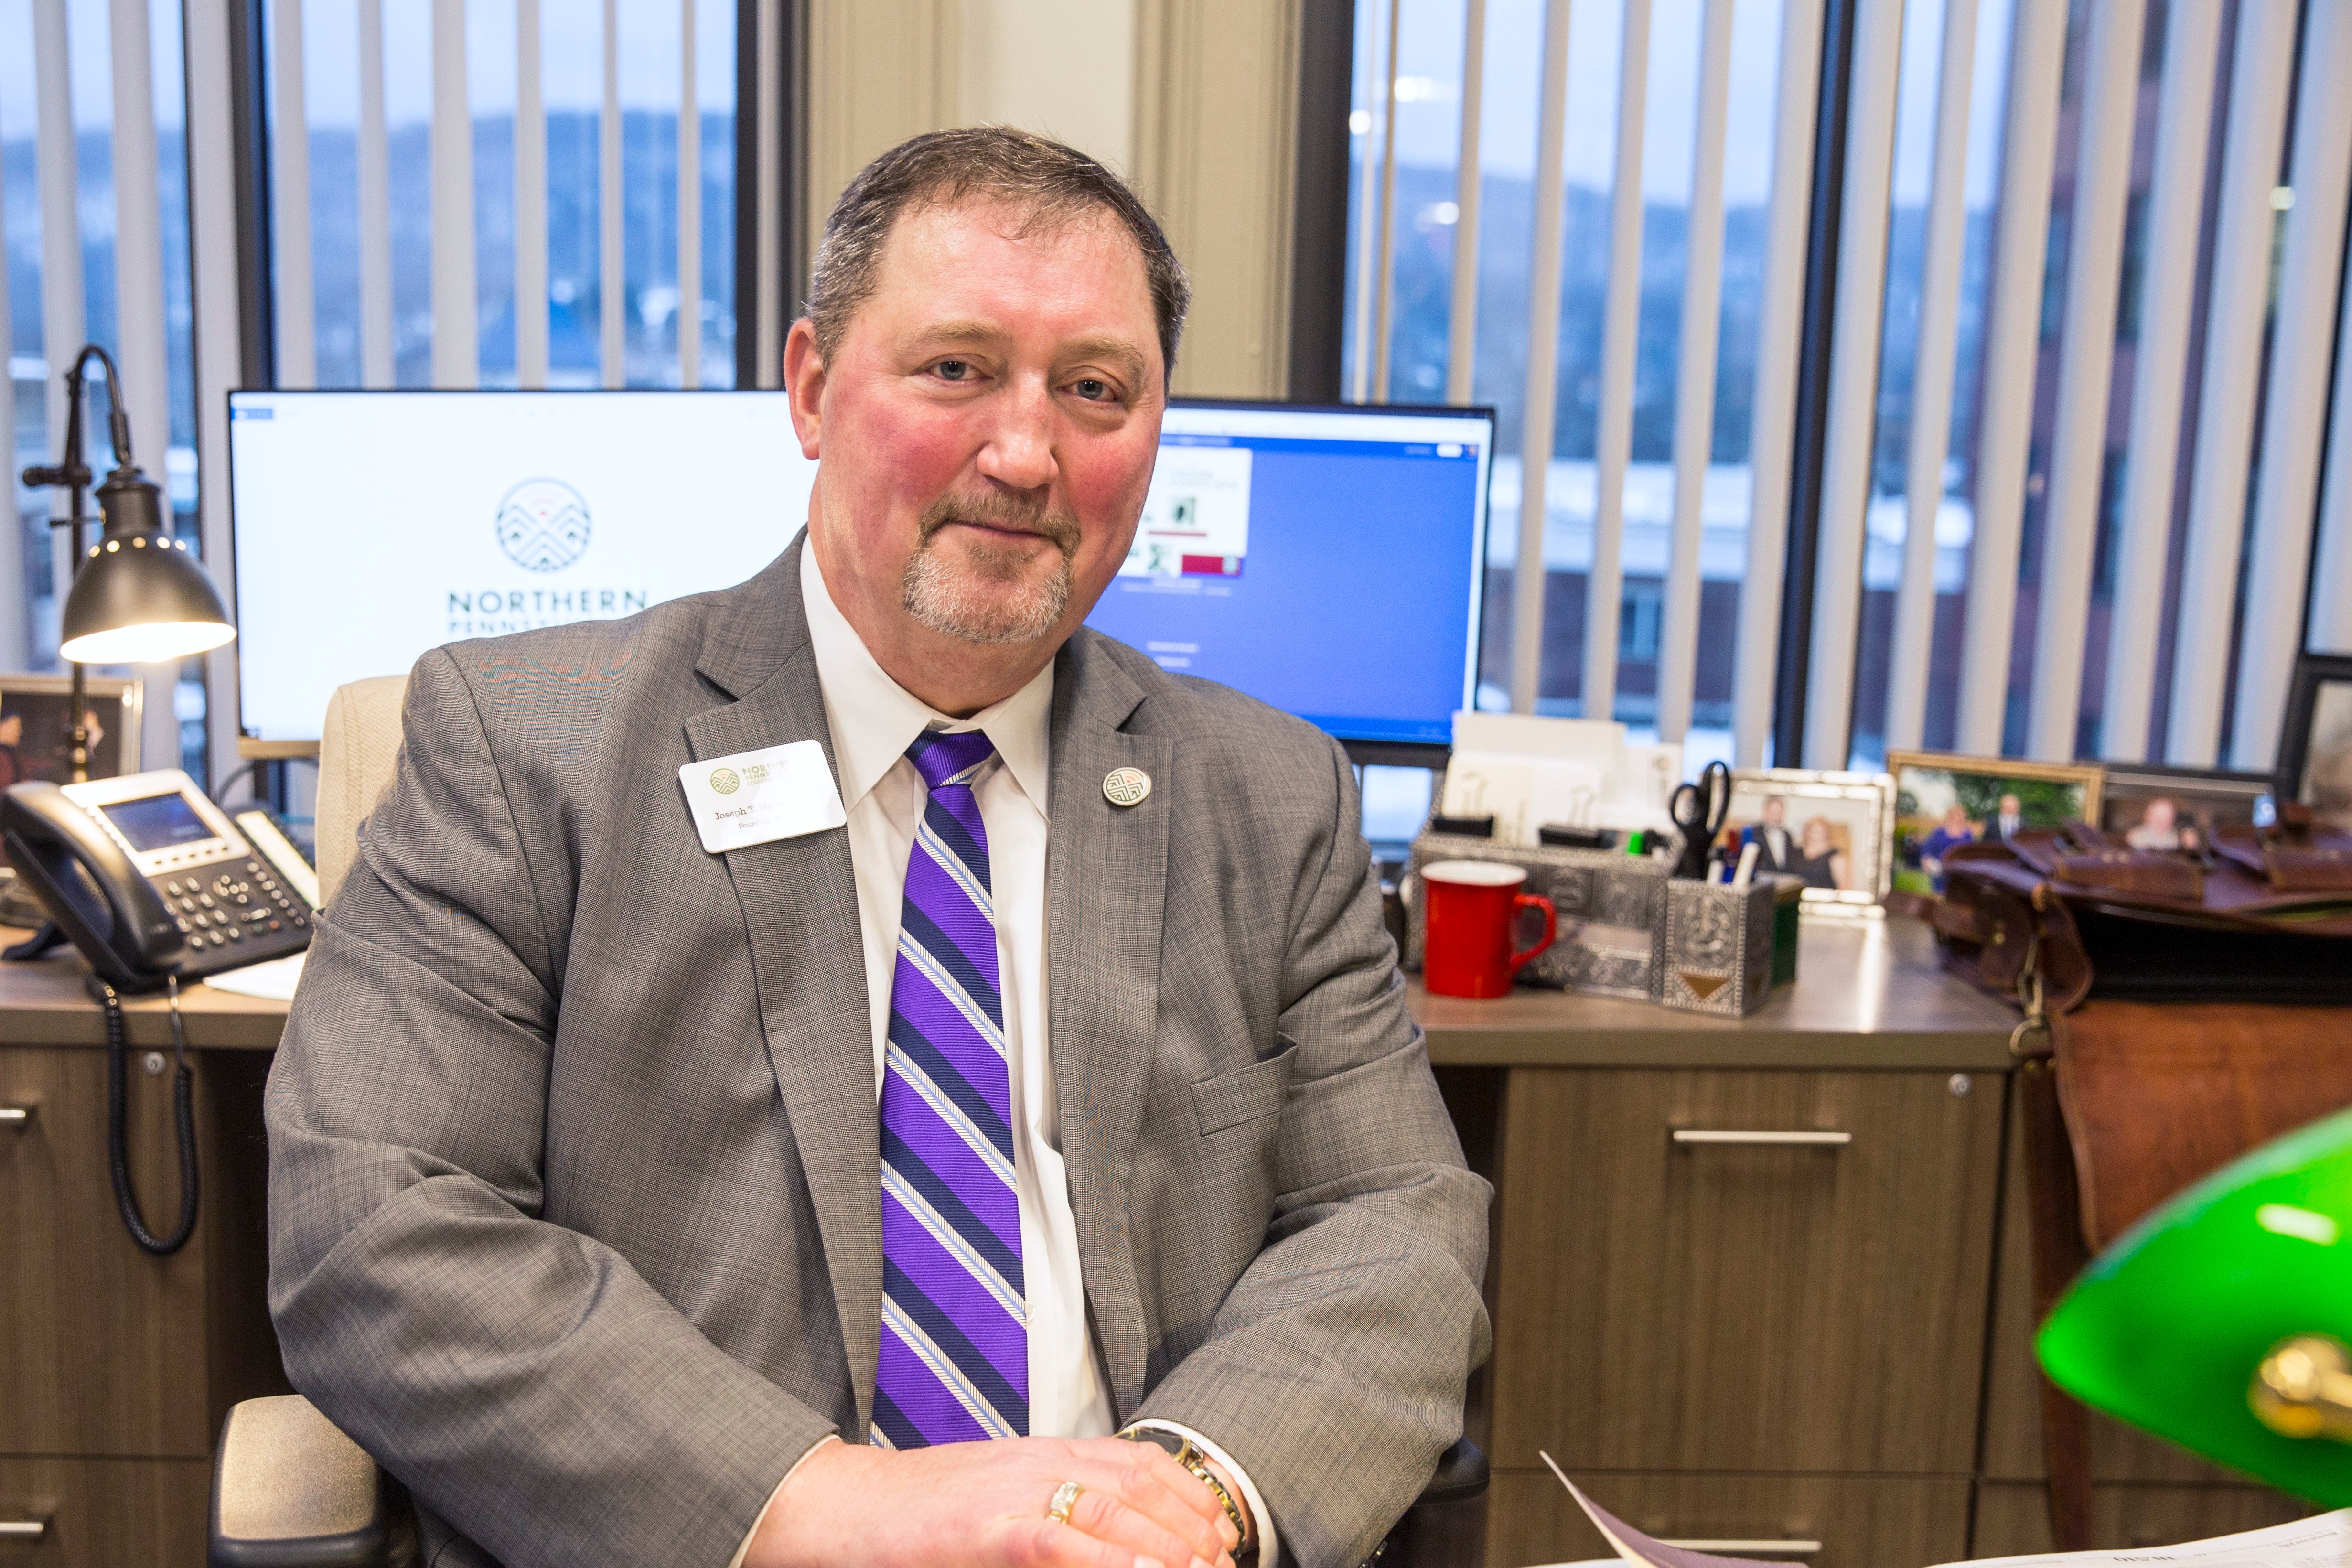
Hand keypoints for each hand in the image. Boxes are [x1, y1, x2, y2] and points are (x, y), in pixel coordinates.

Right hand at [746, 1434, 1240, 1567]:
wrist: (842, 1507)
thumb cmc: (917, 1513)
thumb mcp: (997, 1497)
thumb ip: (1051, 1509)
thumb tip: (1104, 1539)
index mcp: (1041, 1451)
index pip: (1137, 1459)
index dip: (1189, 1493)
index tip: (1222, 1530)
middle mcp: (1036, 1460)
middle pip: (1138, 1483)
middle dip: (1193, 1525)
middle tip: (1224, 1563)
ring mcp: (1011, 1490)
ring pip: (1110, 1508)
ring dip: (1165, 1545)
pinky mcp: (984, 1527)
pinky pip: (1056, 1539)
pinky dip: (1106, 1559)